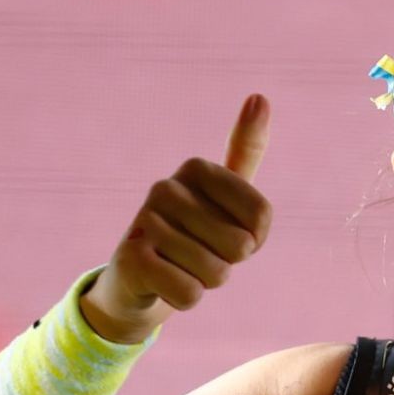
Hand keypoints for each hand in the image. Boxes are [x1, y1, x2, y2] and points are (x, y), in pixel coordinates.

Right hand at [81, 93, 272, 342]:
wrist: (135, 280)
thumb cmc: (191, 235)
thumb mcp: (222, 195)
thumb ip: (244, 151)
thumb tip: (260, 96)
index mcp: (196, 168)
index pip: (262, 218)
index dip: (254, 241)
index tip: (227, 234)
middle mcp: (166, 187)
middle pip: (240, 247)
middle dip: (227, 264)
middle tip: (198, 254)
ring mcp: (145, 220)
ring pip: (216, 274)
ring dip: (205, 282)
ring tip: (179, 267)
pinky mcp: (131, 258)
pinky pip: (190, 294)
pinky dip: (185, 299)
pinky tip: (163, 284)